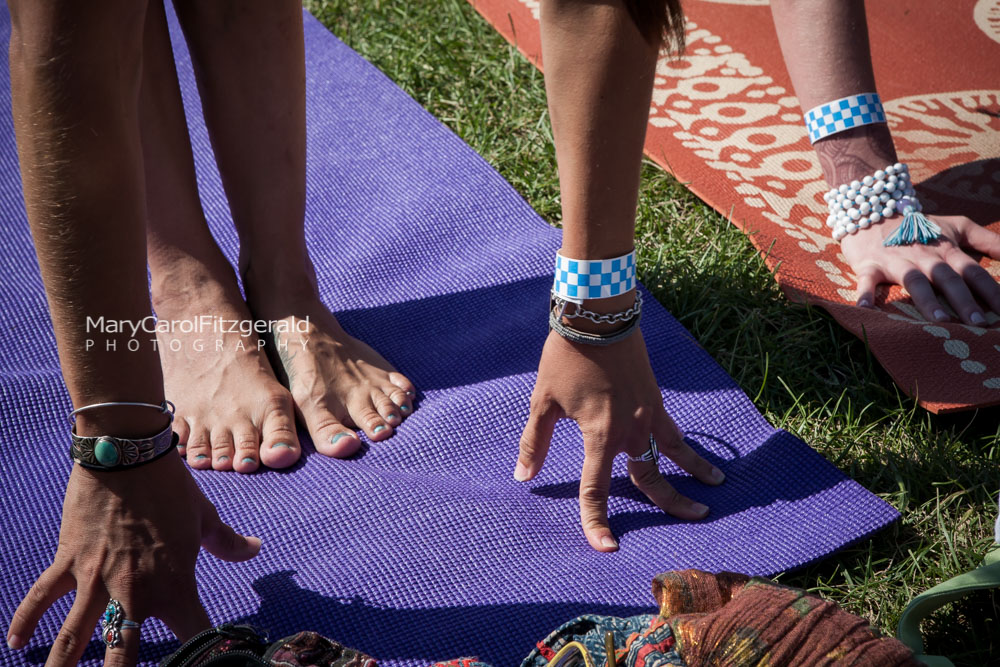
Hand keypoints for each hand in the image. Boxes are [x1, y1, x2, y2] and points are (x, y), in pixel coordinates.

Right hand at [6, 451, 260, 665]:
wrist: (128, 452)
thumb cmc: (171, 486)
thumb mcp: (204, 516)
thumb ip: (227, 541)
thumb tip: (255, 548)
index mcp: (175, 584)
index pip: (195, 633)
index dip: (204, 654)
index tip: (208, 665)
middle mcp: (134, 590)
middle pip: (122, 652)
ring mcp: (95, 578)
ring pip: (74, 636)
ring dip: (63, 664)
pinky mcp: (68, 561)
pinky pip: (41, 597)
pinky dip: (27, 620)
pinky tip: (16, 643)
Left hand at [516, 328, 725, 551]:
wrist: (595, 317)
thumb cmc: (564, 357)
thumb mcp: (543, 401)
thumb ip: (534, 442)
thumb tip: (523, 476)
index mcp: (599, 435)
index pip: (597, 490)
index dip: (597, 522)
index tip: (606, 548)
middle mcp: (629, 430)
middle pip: (649, 478)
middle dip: (672, 503)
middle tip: (694, 519)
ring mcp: (647, 414)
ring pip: (673, 454)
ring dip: (694, 473)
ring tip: (715, 489)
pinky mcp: (654, 399)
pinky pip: (674, 429)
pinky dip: (687, 445)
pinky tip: (698, 454)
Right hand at [844, 214, 999, 324]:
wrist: (873, 209)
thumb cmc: (919, 226)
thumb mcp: (956, 226)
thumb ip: (987, 240)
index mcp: (946, 249)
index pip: (973, 271)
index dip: (991, 291)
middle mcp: (924, 256)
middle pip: (947, 278)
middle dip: (964, 300)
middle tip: (978, 323)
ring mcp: (896, 261)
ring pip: (914, 280)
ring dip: (927, 300)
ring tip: (940, 320)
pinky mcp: (870, 265)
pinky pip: (867, 280)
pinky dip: (865, 294)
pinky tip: (865, 309)